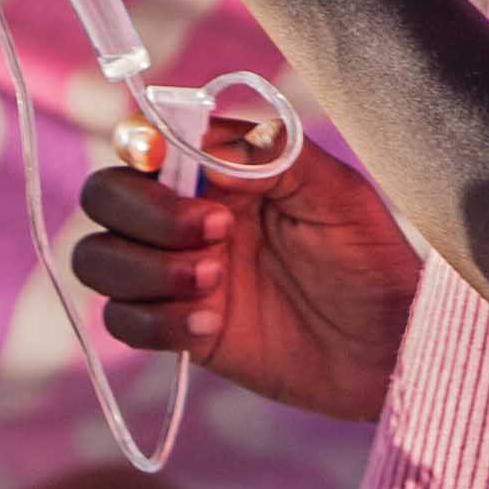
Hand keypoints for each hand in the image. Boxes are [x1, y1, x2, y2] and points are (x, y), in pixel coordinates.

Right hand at [68, 125, 419, 421]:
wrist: (390, 348)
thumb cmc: (371, 261)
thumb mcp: (338, 193)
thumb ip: (273, 156)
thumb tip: (203, 146)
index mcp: (219, 172)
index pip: (143, 141)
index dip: (136, 144)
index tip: (161, 159)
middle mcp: (185, 216)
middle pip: (104, 196)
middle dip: (146, 214)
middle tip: (219, 234)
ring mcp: (176, 276)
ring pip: (98, 260)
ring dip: (146, 270)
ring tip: (216, 282)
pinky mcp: (179, 331)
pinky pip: (122, 322)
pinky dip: (158, 323)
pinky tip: (211, 327)